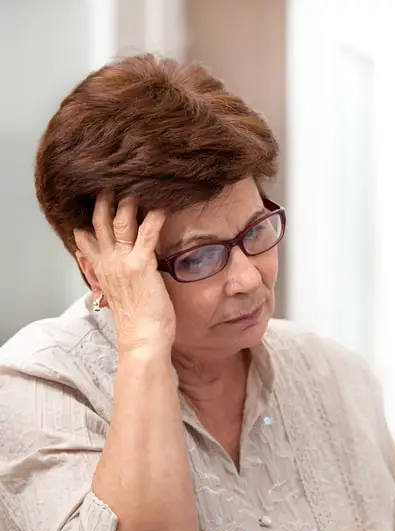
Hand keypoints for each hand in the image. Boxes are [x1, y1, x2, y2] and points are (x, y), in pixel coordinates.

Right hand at [74, 193, 174, 355]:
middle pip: (99, 221)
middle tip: (113, 178)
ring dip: (127, 200)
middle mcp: (107, 262)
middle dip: (104, 198)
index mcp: (101, 268)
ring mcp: (122, 262)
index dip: (88, 214)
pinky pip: (147, 234)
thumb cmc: (139, 320)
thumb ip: (110, 274)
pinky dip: (155, 217)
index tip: (94, 196)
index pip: (85, 235)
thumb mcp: (119, 293)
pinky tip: (163, 205)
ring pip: (119, 221)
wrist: (143, 340)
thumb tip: (106, 261)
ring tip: (136, 182)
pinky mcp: (141, 265)